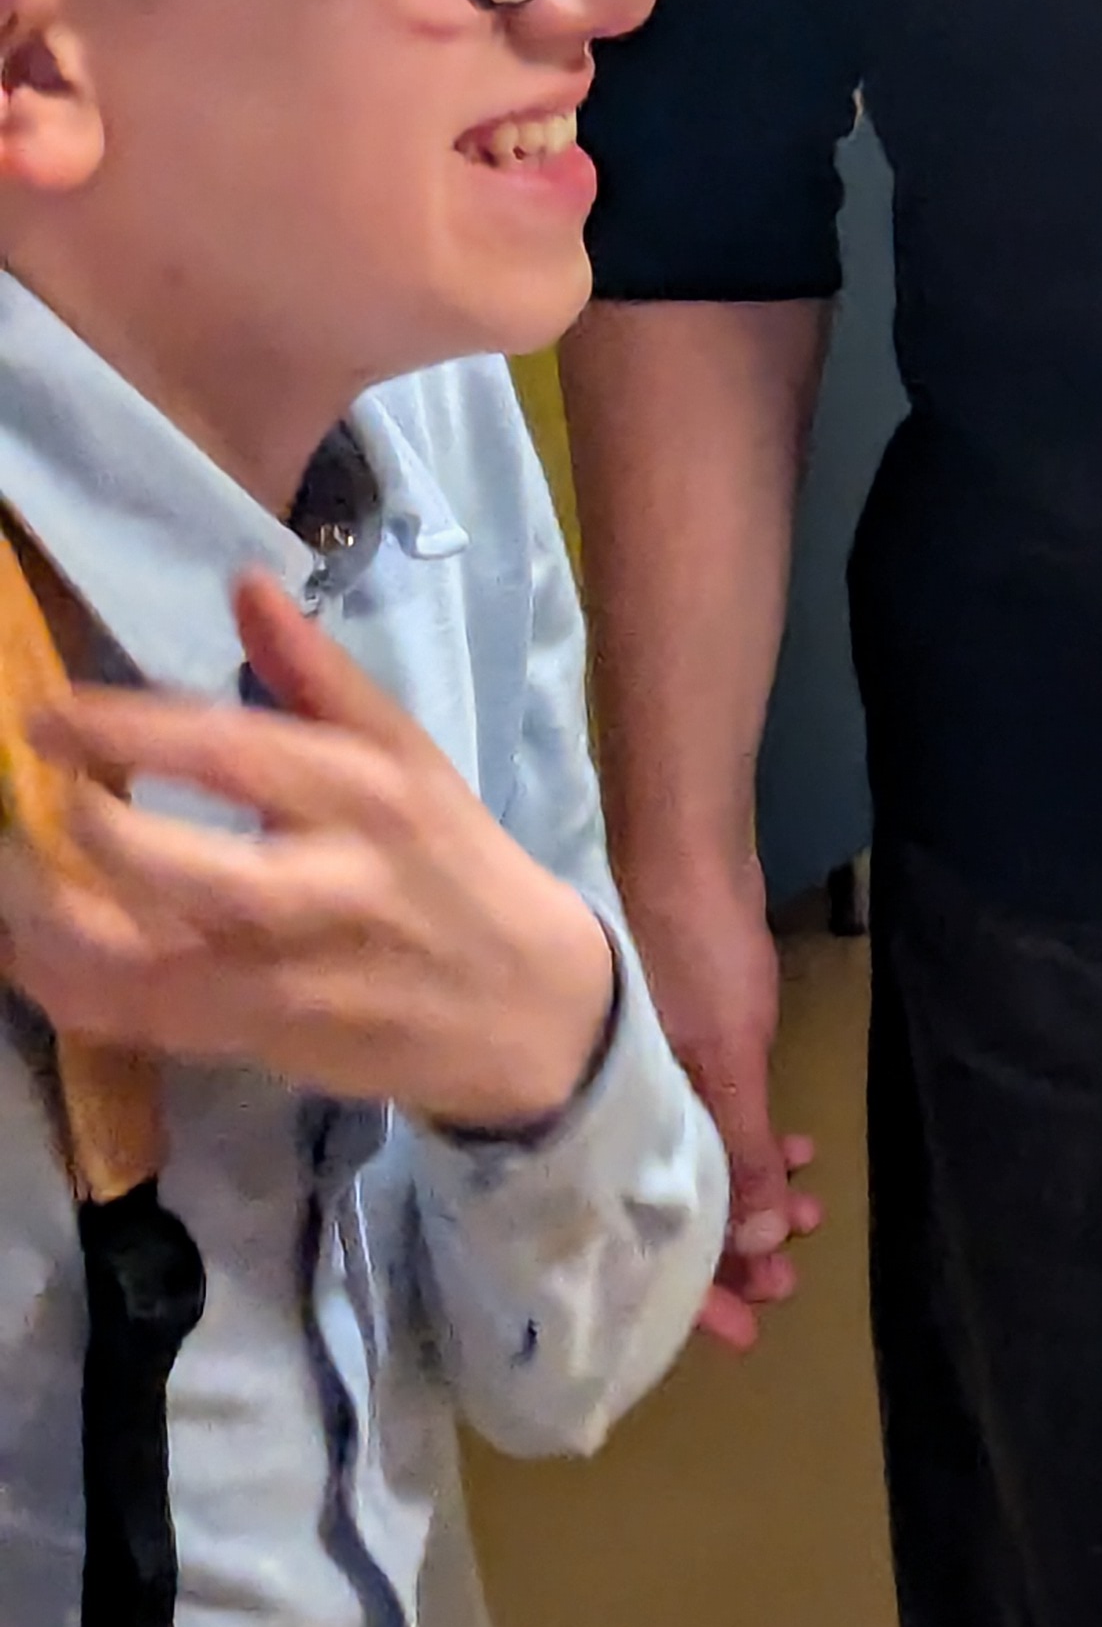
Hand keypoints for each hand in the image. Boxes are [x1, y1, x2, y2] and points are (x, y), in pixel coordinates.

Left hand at [0, 573, 615, 1132]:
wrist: (525, 1004)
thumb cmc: (450, 859)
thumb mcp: (405, 752)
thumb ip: (316, 673)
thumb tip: (245, 583)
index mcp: (365, 792)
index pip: (235, 752)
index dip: (130, 732)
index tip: (45, 714)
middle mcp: (331, 885)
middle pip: (197, 872)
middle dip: (95, 838)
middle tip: (21, 801)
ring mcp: (297, 977)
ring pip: (161, 966)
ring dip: (61, 931)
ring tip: (4, 885)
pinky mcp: (270, 1044)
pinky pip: (155, 1028)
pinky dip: (81, 997)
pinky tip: (29, 957)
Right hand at [617, 845, 819, 1348]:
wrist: (685, 848)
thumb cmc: (697, 950)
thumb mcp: (729, 1057)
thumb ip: (743, 1146)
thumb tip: (762, 1242)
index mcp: (623, 1125)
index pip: (652, 1240)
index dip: (697, 1294)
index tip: (745, 1333)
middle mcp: (628, 1113)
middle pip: (673, 1210)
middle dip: (731, 1252)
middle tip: (786, 1283)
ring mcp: (651, 1079)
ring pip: (695, 1165)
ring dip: (749, 1197)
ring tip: (804, 1218)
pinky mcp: (677, 1046)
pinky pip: (710, 1120)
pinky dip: (750, 1142)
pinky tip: (796, 1151)